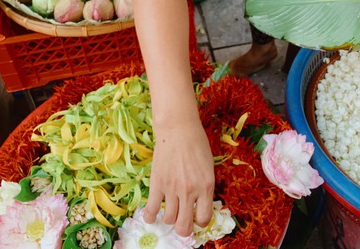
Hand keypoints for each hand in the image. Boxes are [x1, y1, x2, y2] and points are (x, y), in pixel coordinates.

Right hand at [143, 119, 214, 235]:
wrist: (178, 129)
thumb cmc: (197, 144)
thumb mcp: (208, 167)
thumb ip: (205, 187)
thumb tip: (200, 204)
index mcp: (206, 186)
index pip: (204, 218)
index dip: (200, 221)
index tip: (197, 217)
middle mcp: (190, 191)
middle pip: (184, 226)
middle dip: (184, 229)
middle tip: (183, 223)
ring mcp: (172, 189)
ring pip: (169, 220)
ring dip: (170, 219)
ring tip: (170, 211)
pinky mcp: (157, 184)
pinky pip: (152, 210)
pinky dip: (151, 217)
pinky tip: (153, 216)